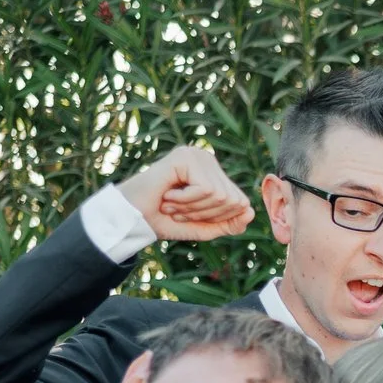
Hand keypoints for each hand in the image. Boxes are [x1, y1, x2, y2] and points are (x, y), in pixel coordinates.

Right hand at [117, 144, 253, 242]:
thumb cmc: (165, 220)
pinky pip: (206, 189)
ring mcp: (196, 155)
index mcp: (214, 174)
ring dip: (193, 208)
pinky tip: (167, 195)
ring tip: (171, 203)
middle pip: (233, 200)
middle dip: (206, 215)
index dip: (219, 219)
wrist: (132, 218)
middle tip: (178, 210)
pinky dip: (186, 201)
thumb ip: (229, 224)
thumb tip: (250, 212)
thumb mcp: (204, 227)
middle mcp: (208, 160)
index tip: (191, 215)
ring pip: (220, 196)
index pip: (241, 203)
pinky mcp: (185, 157)